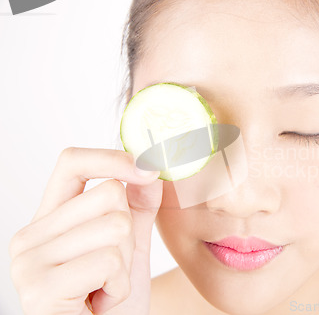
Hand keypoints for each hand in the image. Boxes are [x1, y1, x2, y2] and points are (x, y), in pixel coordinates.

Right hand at [9, 147, 162, 314]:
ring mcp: (29, 262)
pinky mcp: (40, 289)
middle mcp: (30, 236)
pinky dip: (119, 287)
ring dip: (125, 265)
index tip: (146, 168)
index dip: (111, 158)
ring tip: (105, 289)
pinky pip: (108, 262)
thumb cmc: (112, 300)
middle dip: (128, 234)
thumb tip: (149, 166)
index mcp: (49, 220)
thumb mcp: (129, 246)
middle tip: (112, 270)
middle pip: (110, 194)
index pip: (72, 163)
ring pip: (115, 227)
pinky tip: (100, 304)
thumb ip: (137, 206)